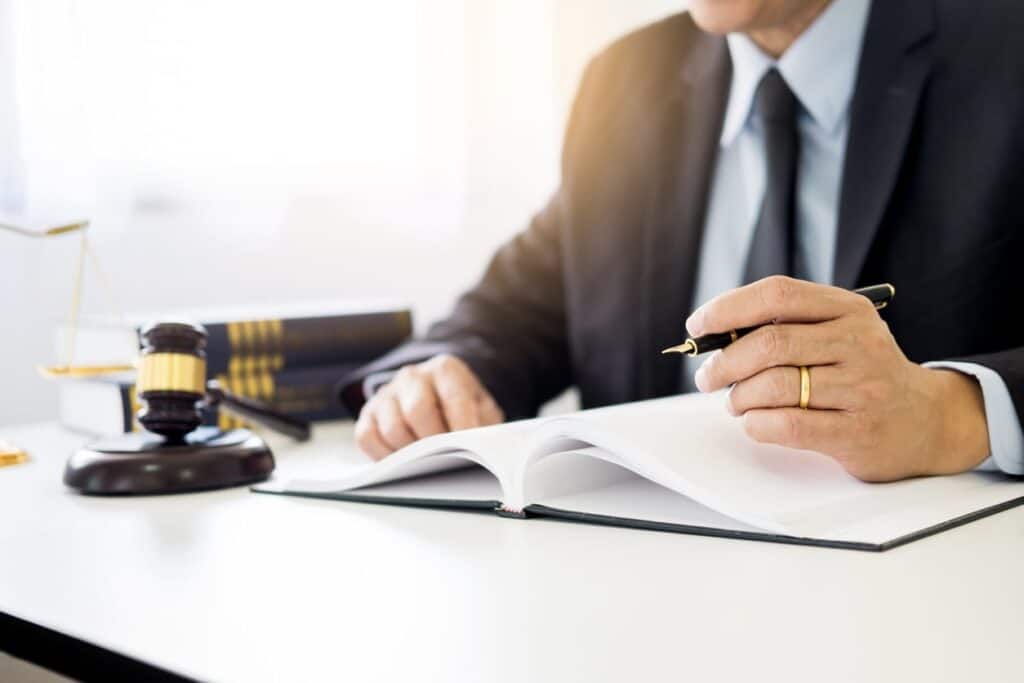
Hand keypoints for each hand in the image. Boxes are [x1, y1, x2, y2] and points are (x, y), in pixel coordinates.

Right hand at [354, 354, 504, 459]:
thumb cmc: (462, 408)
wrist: (436, 397)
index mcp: (446, 369)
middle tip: (444, 461)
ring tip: (425, 465)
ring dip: (409, 454)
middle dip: (433, 442)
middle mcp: (413, 376)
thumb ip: (485, 424)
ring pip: (392, 428)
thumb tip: (484, 448)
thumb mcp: (482, 409)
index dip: (462, 426)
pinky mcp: (369, 413)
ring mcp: (388, 393)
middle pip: (417, 411)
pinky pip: (367, 437)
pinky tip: (400, 463)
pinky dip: (383, 456)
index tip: (469, 448)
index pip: (453, 397)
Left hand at [687, 276, 989, 481]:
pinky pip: (788, 426)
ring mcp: (862, 389)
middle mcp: (859, 343)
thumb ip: (786, 325)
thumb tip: (714, 332)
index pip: (777, 293)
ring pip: (774, 386)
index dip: (727, 308)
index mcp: (848, 309)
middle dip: (724, 362)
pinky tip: (754, 423)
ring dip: (739, 397)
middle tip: (708, 378)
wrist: (928, 421)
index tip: (697, 326)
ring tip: (736, 403)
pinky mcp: (857, 432)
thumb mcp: (838, 333)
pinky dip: (757, 424)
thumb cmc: (862, 373)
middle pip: (770, 343)